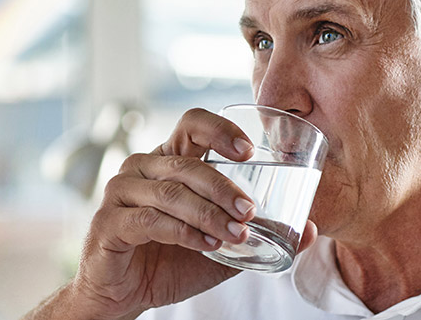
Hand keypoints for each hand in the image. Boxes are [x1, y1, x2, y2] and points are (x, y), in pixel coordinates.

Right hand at [27, 108, 318, 319]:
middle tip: (250, 211)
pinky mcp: (108, 223)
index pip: (192, 124)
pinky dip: (182, 232)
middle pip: (186, 162)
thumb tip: (312, 230)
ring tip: (236, 234)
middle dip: (224, 186)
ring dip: (208, 213)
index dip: (219, 129)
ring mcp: (120, 193)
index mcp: (169, 161)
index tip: (248, 152)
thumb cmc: (171, 261)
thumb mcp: (223, 246)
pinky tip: (206, 245)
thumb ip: (259, 234)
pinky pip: (149, 220)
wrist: (125, 295)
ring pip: (170, 192)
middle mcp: (142, 168)